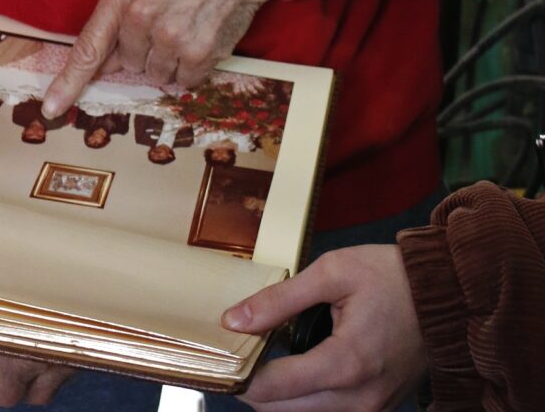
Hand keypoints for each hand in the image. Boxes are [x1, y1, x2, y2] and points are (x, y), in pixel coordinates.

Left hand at [41, 0, 296, 115]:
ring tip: (188, 24)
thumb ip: (120, 16)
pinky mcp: (200, 51)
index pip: (88, 47)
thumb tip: (105, 63)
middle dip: (145, 51)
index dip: (69, 82)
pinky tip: (203, 36)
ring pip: (158, 75)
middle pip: (130, 64)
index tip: (51, 107)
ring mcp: (171, 36)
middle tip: (168, 20)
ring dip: (171, 61)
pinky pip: (186, 81)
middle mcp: (141, 16)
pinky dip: (194, 67)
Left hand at [222, 245, 426, 410]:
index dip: (241, 375)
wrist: (446, 294)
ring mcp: (372, 410)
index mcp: (347, 363)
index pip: (276, 388)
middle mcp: (360, 399)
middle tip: (239, 355)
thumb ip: (279, 300)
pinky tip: (293, 374)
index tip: (223, 354)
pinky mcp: (378, 409)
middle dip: (255, 390)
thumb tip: (233, 320)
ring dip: (279, 399)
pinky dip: (304, 402)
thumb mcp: (331, 272)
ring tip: (262, 362)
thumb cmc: (389, 277)